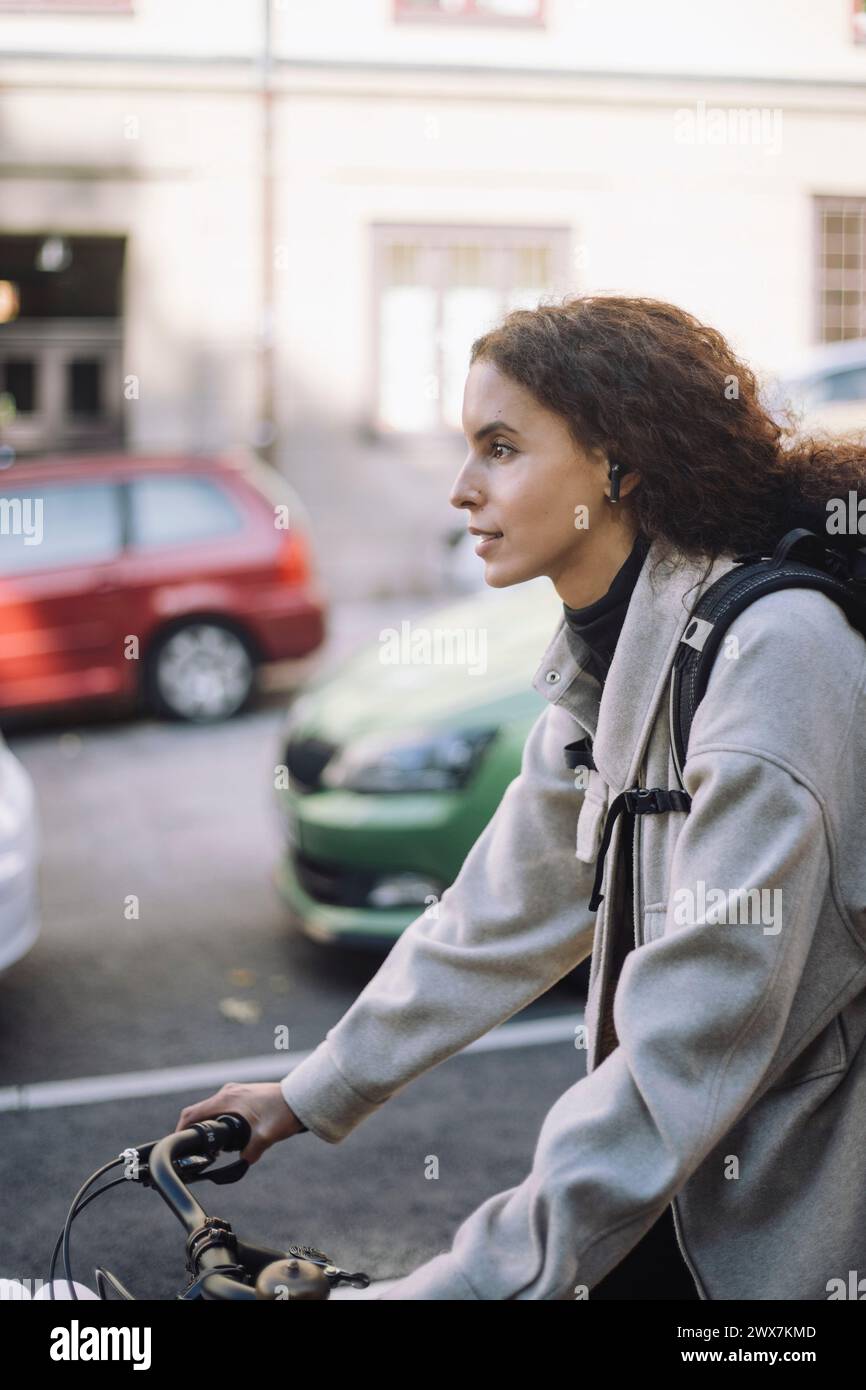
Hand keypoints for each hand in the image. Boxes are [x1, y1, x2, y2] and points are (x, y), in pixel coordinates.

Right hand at [175, 1081, 305, 1164]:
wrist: (301, 1097)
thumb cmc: (284, 1112)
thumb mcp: (266, 1136)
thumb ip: (251, 1151)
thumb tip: (243, 1162)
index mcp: (227, 1099)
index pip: (192, 1113)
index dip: (180, 1130)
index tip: (177, 1146)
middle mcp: (228, 1093)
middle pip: (199, 1112)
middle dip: (193, 1131)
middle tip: (195, 1152)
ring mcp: (236, 1092)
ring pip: (211, 1110)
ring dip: (207, 1126)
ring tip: (212, 1148)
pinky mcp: (244, 1095)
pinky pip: (222, 1108)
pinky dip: (218, 1121)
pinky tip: (227, 1136)